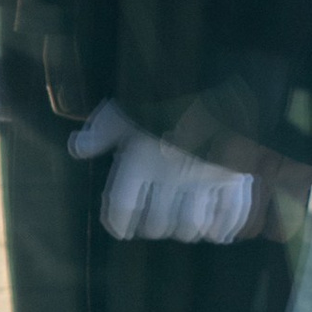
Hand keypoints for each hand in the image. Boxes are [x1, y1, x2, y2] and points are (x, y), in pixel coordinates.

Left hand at [68, 102, 256, 243]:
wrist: (213, 77)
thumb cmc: (159, 95)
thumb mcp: (124, 107)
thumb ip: (100, 131)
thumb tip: (77, 148)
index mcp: (139, 159)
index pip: (122, 206)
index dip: (117, 223)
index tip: (120, 230)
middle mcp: (169, 175)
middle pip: (157, 222)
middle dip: (152, 228)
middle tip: (150, 226)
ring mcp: (204, 178)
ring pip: (191, 225)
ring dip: (184, 231)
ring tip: (180, 228)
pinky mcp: (234, 175)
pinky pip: (229, 214)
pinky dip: (223, 228)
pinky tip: (217, 234)